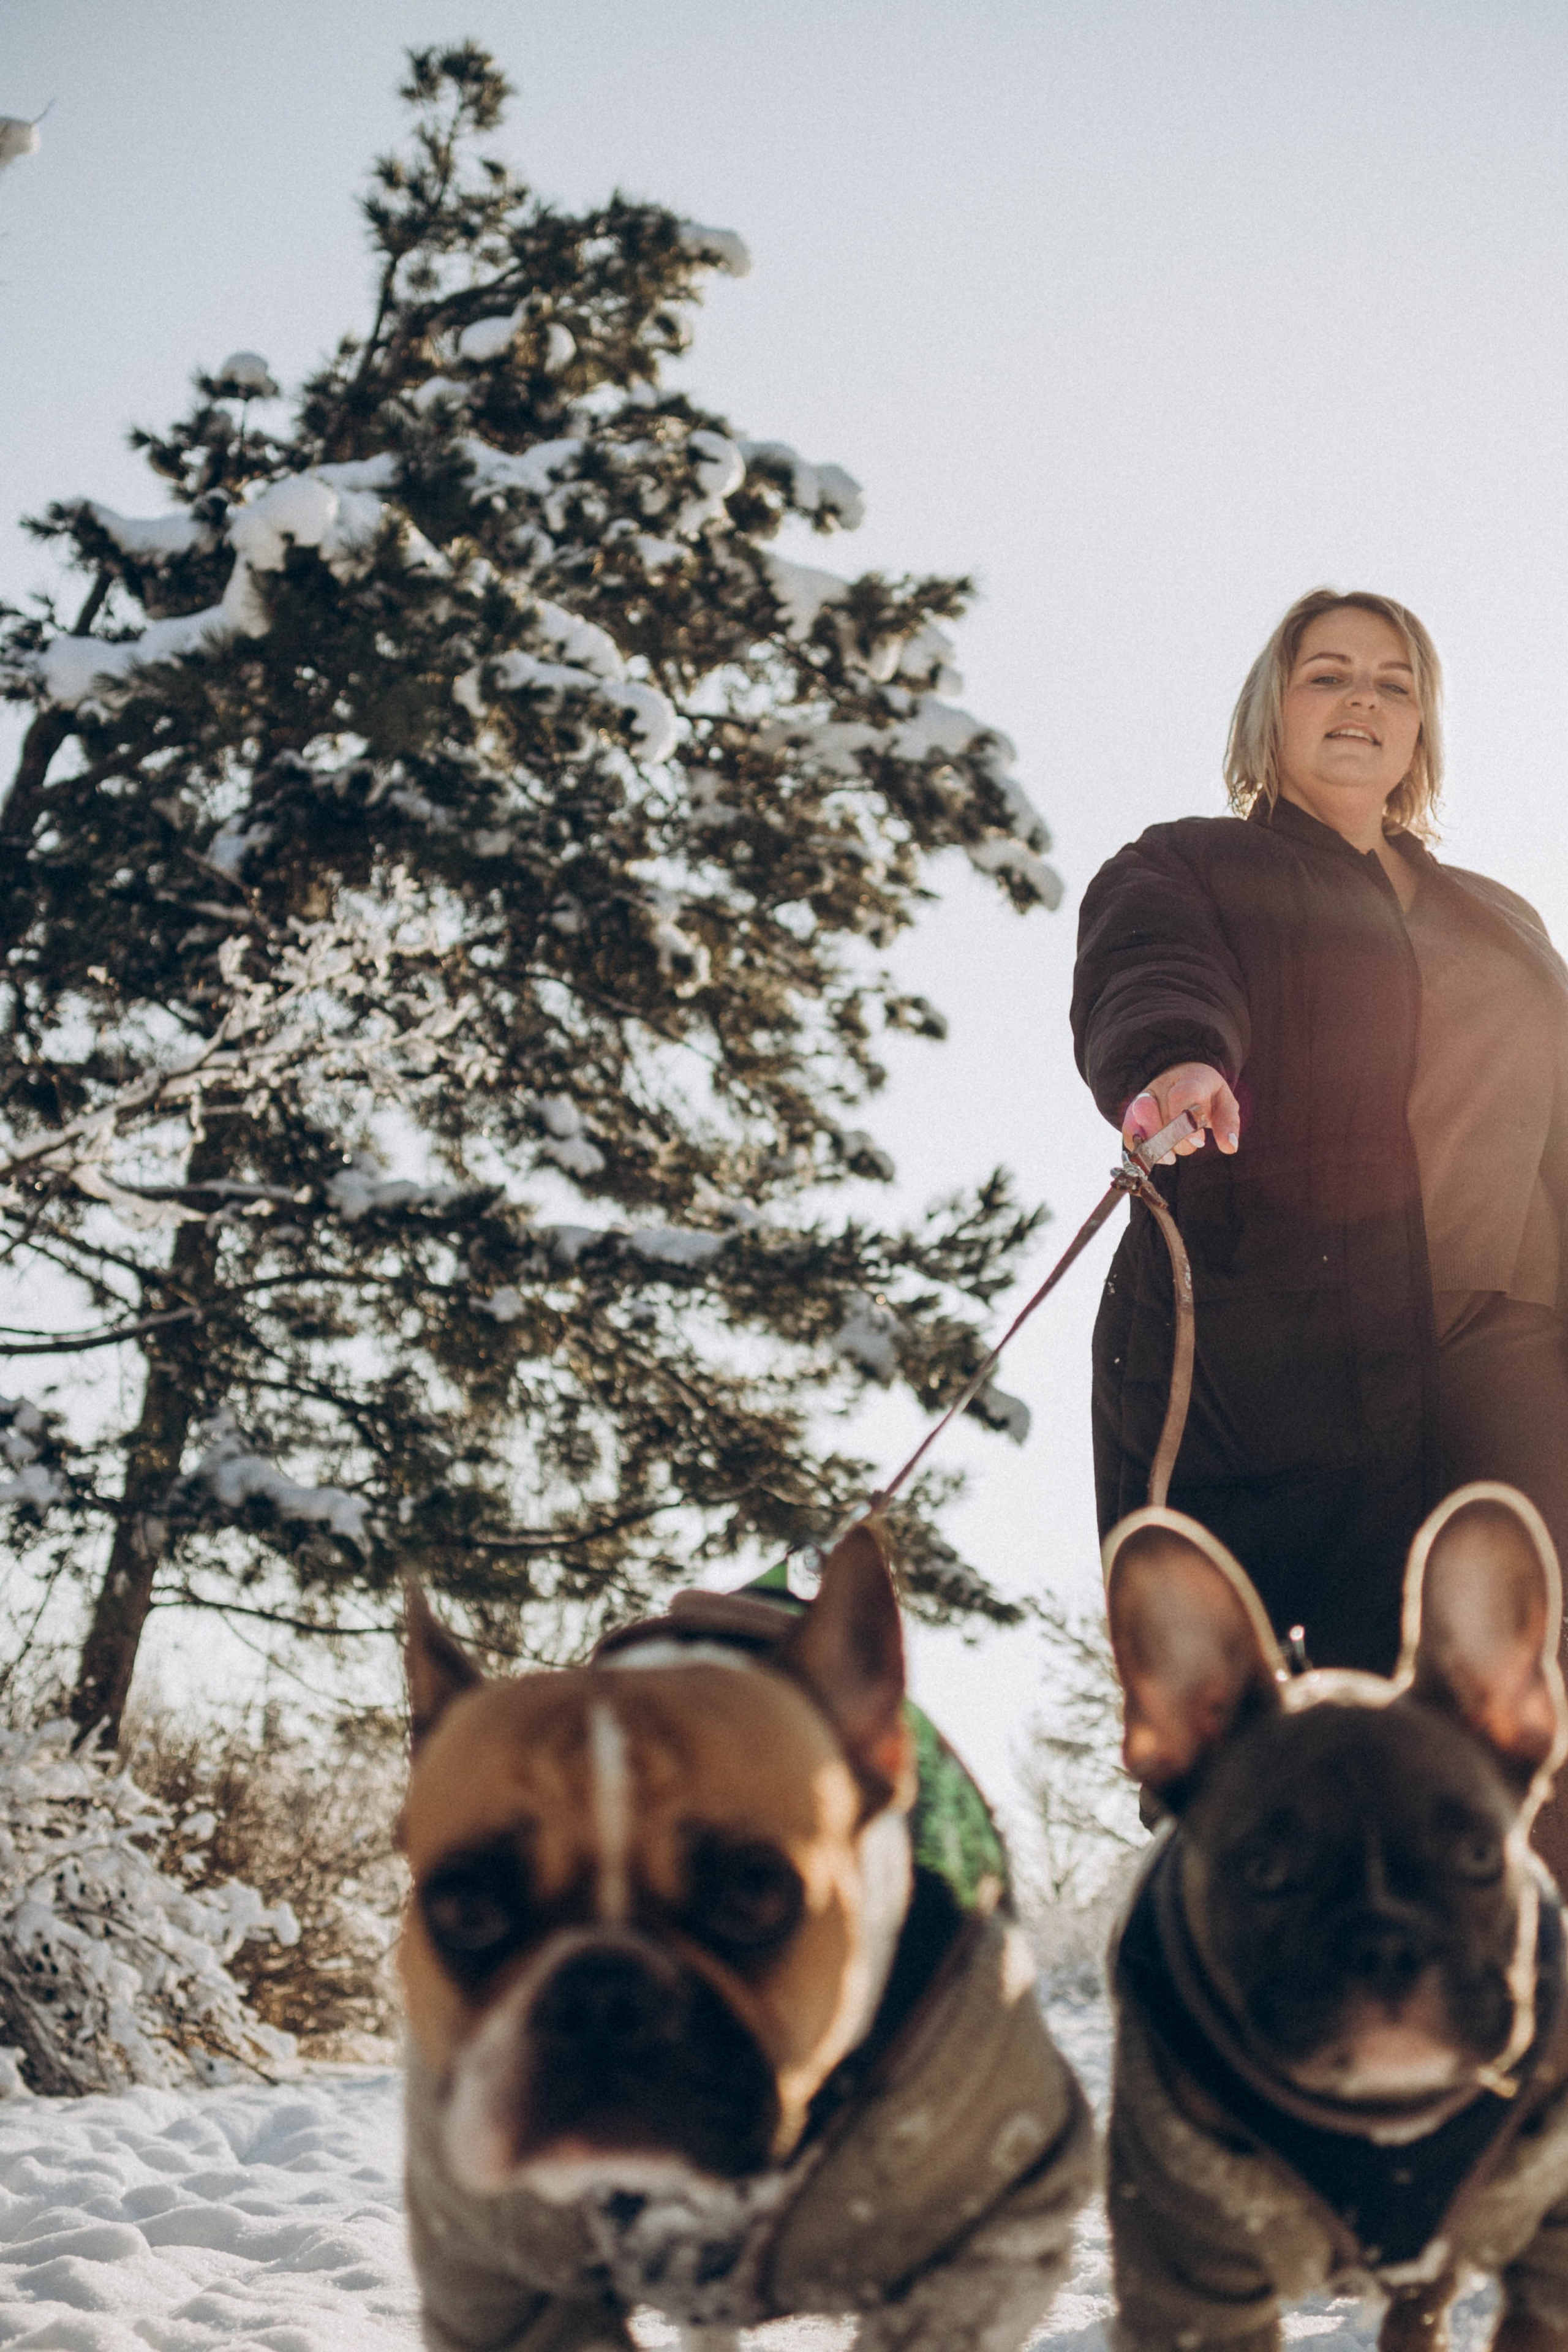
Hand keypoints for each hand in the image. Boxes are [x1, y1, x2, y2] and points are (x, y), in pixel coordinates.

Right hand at [1122, 1062, 1239, 1162]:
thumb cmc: (1206, 1094)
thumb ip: (1228, 1122)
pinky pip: (1130, 1136)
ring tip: (1177, 1149)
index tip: (1200, 1141)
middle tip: (1196, 1141)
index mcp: (1189, 1079)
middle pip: (1165, 1121)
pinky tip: (1158, 1155)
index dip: (1187, 1120)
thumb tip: (1229, 1147)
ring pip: (1146, 1131)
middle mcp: (1161, 1087)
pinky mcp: (1131, 1115)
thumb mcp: (1224, 1102)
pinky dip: (1143, 1150)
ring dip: (1164, 1148)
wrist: (1180, 1078)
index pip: (1182, 1096)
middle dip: (1180, 1140)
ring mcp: (1143, 1100)